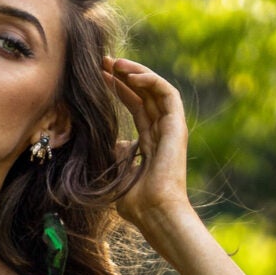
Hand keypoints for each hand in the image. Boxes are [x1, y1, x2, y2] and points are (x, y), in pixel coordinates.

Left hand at [105, 56, 192, 238]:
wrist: (155, 213)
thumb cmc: (138, 205)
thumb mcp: (119, 174)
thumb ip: (118, 156)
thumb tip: (116, 142)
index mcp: (150, 142)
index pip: (135, 106)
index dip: (118, 89)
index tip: (98, 76)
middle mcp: (162, 132)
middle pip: (143, 94)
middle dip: (123, 75)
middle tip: (102, 61)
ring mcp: (171, 128)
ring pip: (155, 89)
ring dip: (135, 72)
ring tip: (114, 62)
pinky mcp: (177, 126)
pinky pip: (166, 93)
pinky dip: (150, 80)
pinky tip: (131, 74)